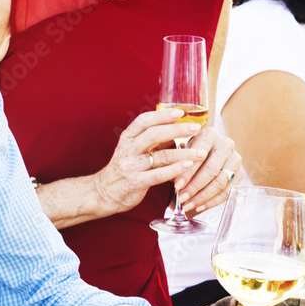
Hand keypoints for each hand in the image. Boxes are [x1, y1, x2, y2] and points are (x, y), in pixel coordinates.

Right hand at [91, 108, 205, 215]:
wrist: (103, 193)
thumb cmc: (123, 169)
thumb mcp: (132, 150)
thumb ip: (151, 141)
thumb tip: (176, 130)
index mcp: (127, 138)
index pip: (144, 121)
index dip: (162, 115)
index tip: (180, 112)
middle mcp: (128, 149)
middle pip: (154, 135)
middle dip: (177, 130)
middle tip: (195, 128)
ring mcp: (131, 166)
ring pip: (161, 156)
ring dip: (183, 153)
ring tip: (200, 152)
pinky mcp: (135, 182)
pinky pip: (158, 174)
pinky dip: (175, 170)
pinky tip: (188, 166)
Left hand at [178, 126, 241, 215]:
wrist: (209, 149)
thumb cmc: (192, 150)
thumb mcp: (183, 150)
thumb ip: (179, 163)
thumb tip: (176, 184)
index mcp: (210, 134)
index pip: (199, 155)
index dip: (188, 172)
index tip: (177, 186)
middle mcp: (226, 144)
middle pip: (211, 170)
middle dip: (195, 187)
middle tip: (182, 198)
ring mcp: (235, 159)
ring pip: (220, 182)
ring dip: (203, 197)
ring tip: (189, 205)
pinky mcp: (240, 173)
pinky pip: (227, 191)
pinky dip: (213, 201)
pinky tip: (200, 206)